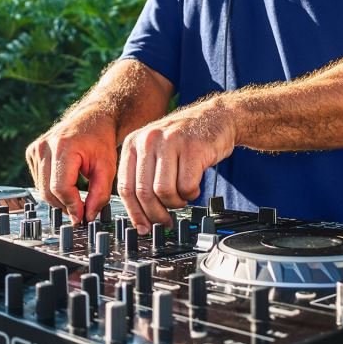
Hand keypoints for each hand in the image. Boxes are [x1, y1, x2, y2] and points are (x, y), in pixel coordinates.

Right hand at [26, 107, 117, 223]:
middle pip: (49, 191)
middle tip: (81, 209)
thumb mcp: (108, 167)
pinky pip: (38, 182)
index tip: (82, 215)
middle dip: (66, 205)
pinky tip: (67, 180)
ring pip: (42, 190)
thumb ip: (100, 194)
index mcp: (64, 146)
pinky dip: (52, 188)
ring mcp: (36, 148)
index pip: (61, 187)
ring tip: (77, 193)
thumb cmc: (100, 139)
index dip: (72, 206)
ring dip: (59, 198)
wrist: (93, 117)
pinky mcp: (32, 152)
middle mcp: (46, 146)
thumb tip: (88, 217)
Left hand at [117, 96, 234, 232]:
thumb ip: (142, 174)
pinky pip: (187, 186)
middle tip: (167, 220)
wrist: (216, 116)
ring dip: (176, 202)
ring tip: (183, 196)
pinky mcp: (192, 148)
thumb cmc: (185, 138)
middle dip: (157, 214)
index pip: (126, 187)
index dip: (135, 213)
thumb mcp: (155, 148)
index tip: (143, 227)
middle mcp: (148, 139)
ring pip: (164, 192)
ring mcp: (170, 142)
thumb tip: (138, 215)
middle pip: (145, 193)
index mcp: (133, 142)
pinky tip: (195, 185)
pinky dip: (192, 193)